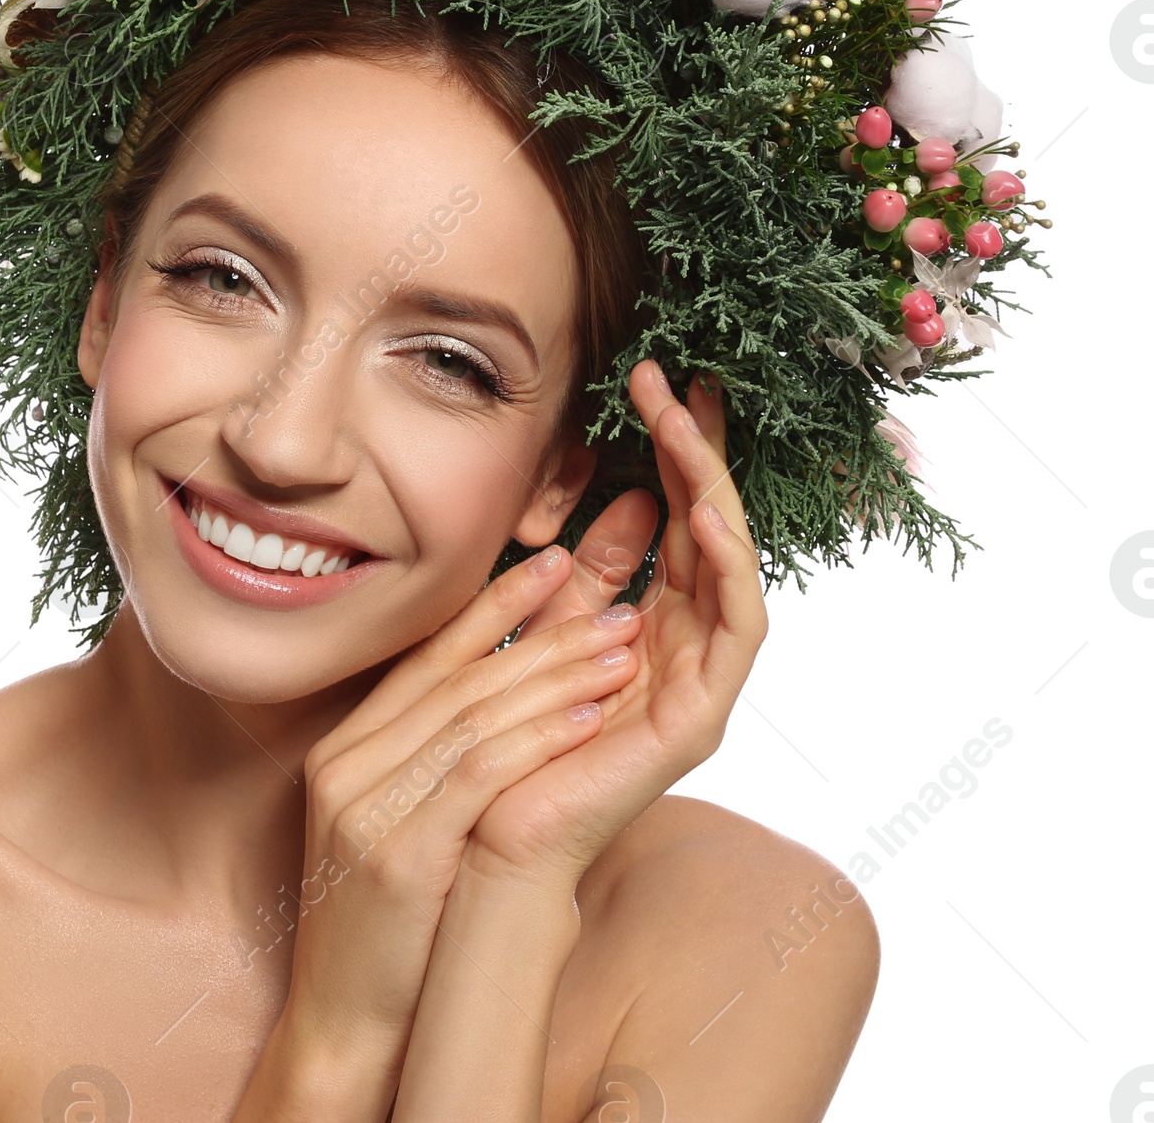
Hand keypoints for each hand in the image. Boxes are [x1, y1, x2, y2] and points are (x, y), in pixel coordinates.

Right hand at [269, 540, 646, 1086]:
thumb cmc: (384, 925)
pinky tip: (592, 717)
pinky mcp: (399, 853)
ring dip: (557, 677)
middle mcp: (346, 763)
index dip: (492, 607)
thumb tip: (498, 696)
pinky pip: (481, 774)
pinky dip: (540, 738)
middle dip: (543, 635)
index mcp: (343, 748)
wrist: (344, 1022)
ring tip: (621, 649)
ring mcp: (365, 806)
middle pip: (458, 678)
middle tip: (610, 604)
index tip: (550, 564)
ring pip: (475, 715)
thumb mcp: (390, 823)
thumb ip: (425, 759)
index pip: (427, 658)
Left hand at [462, 359, 768, 888]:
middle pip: (710, 528)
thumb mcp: (539, 627)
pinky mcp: (700, 717)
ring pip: (729, 564)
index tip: (657, 382)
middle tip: (685, 381)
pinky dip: (727, 566)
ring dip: (711, 489)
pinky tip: (702, 513)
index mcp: (646, 622)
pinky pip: (736, 628)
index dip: (672, 451)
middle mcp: (682, 645)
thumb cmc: (500, 735)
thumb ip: (582, 572)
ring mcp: (698, 680)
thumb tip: (621, 498)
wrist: (480, 835)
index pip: (674, 518)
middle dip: (698, 452)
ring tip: (685, 425)